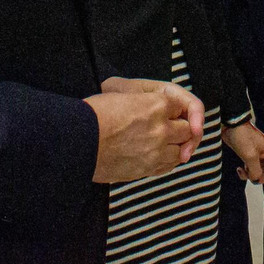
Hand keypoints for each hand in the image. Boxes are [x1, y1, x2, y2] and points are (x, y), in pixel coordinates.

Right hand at [85, 77, 204, 182]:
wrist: (77, 142)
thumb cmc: (93, 115)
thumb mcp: (121, 94)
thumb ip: (145, 100)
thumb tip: (155, 104)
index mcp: (156, 104)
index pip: (181, 105)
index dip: (175, 108)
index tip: (170, 111)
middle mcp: (161, 129)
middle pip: (186, 129)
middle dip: (179, 127)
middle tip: (169, 127)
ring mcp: (155, 152)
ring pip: (181, 151)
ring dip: (177, 146)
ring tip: (165, 143)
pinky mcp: (147, 169)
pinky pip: (168, 166)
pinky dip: (168, 161)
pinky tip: (159, 156)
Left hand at [222, 122, 263, 202]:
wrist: (230, 125)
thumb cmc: (242, 136)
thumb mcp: (249, 155)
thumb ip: (255, 171)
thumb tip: (256, 180)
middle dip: (263, 183)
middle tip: (260, 194)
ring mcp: (261, 158)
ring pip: (260, 176)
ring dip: (251, 176)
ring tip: (243, 170)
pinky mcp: (251, 159)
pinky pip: (252, 172)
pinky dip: (246, 173)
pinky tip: (239, 169)